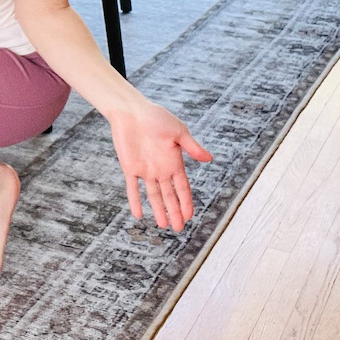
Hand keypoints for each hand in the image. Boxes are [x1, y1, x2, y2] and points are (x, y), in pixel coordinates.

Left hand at [107, 102, 211, 230]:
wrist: (131, 110)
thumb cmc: (156, 117)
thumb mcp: (178, 131)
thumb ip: (191, 147)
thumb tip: (210, 159)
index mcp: (174, 162)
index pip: (182, 187)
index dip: (186, 202)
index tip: (190, 216)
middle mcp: (160, 169)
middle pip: (169, 195)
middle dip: (174, 211)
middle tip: (179, 228)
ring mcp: (145, 170)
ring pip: (153, 195)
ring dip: (158, 210)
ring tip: (163, 225)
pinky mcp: (129, 167)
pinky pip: (132, 188)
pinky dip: (135, 200)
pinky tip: (138, 214)